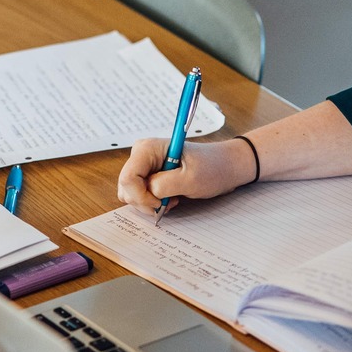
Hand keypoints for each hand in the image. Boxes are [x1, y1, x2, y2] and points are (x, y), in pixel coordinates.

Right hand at [116, 137, 253, 216]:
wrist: (225, 166)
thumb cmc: (212, 168)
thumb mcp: (191, 179)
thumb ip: (165, 185)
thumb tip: (148, 191)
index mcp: (148, 148)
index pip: (128, 178)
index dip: (140, 196)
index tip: (160, 203)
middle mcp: (141, 154)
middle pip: (126, 187)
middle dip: (144, 201)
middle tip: (168, 202)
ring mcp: (143, 165)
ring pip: (129, 193)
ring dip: (149, 203)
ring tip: (171, 199)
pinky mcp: (148, 174)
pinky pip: (138, 194)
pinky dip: (152, 202)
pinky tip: (169, 198)